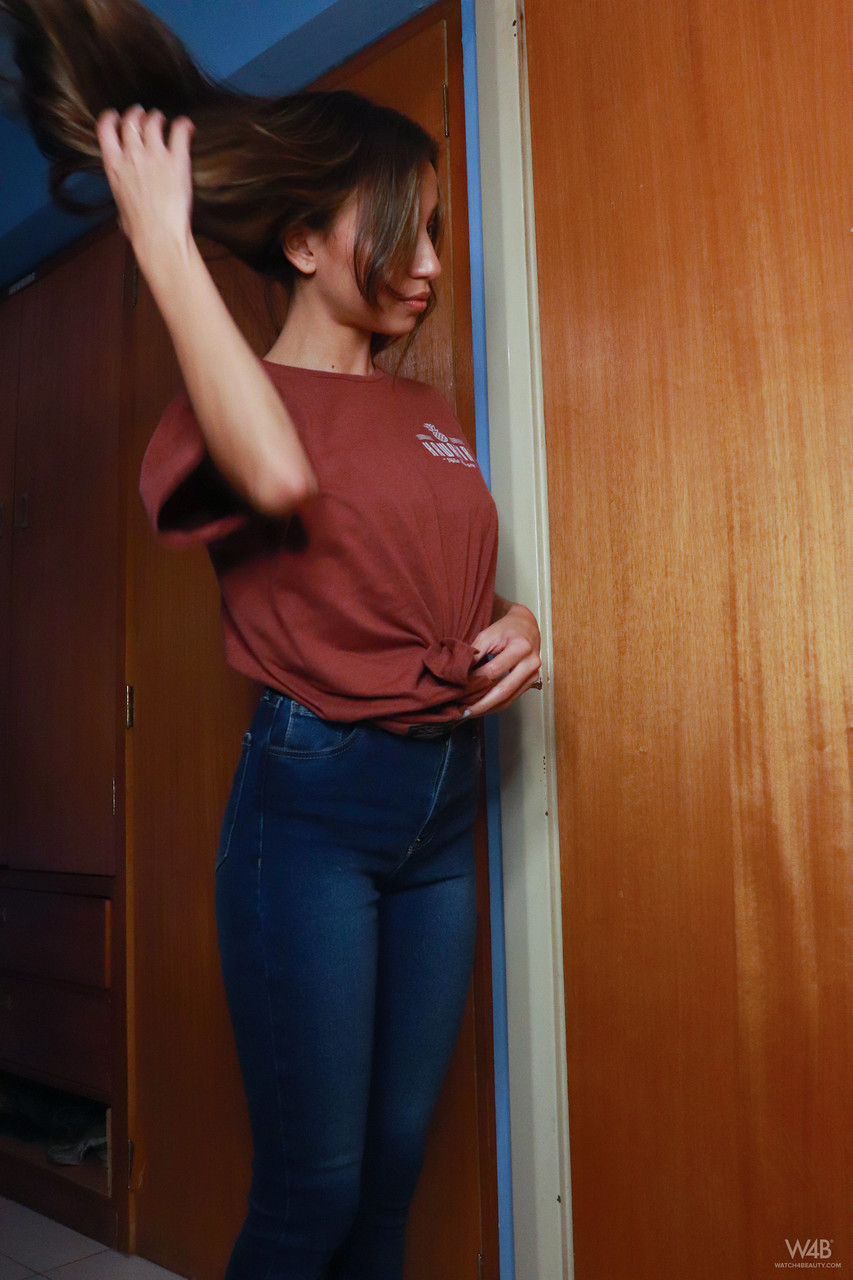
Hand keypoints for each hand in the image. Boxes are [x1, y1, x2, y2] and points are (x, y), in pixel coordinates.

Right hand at [95, 104, 195, 267]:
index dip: (111, 117)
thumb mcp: (120, 207)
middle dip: (137, 114)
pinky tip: (187, 126)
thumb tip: (126, 197)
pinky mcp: (177, 161)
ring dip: (157, 118)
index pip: (105, 128)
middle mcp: (132, 155)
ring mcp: (155, 156)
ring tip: (162, 119)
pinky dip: (183, 125)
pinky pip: (180, 132)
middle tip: (144, 115)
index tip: (115, 116)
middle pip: (131, 121)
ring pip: (153, 122)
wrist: (158, 236)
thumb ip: (122, 192)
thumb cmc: (139, 229)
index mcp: (113, 165)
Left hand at [463, 600, 542, 717]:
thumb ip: (475, 653)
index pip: (494, 670)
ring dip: (488, 708)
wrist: (526, 626)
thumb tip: (460, 675)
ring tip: (469, 713)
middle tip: (463, 712)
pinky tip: (482, 707)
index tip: (459, 689)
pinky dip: (496, 705)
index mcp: (521, 647)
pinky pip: (512, 698)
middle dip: (482, 704)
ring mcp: (534, 675)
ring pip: (509, 699)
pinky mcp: (532, 682)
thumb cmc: (506, 629)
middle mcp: (531, 663)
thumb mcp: (487, 635)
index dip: (475, 681)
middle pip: (504, 691)